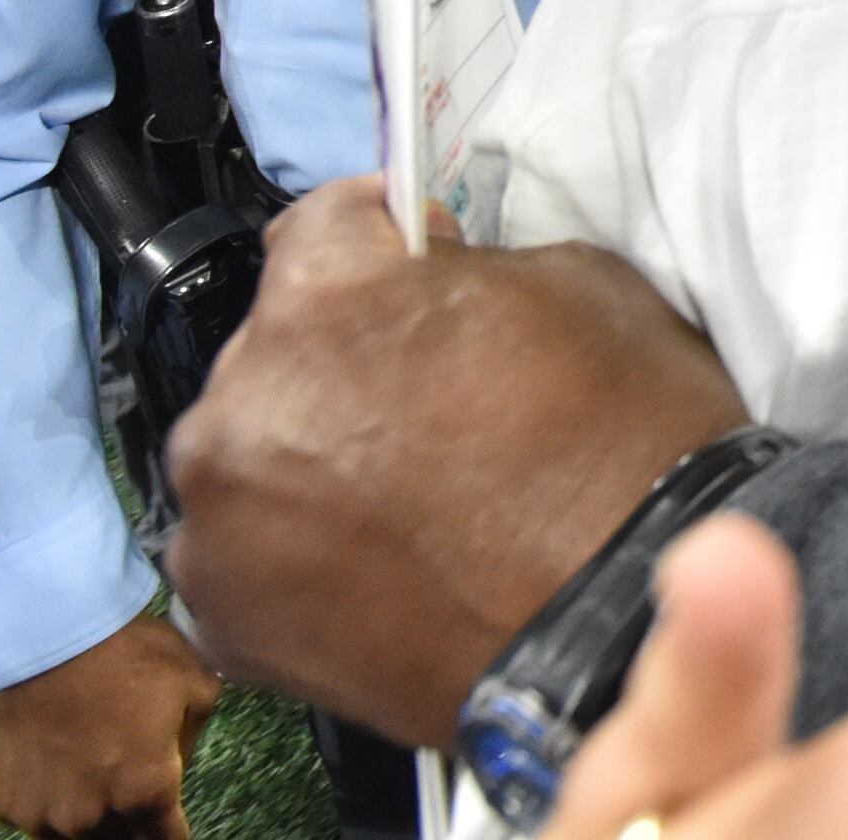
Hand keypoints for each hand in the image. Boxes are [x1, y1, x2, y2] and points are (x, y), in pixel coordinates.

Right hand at [0, 613, 217, 839]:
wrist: (50, 634)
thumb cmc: (130, 653)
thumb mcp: (197, 684)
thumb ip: (192, 739)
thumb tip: (175, 761)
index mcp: (144, 791)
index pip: (166, 838)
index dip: (171, 831)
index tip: (168, 823)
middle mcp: (90, 817)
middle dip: (131, 825)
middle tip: (130, 793)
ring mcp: (40, 815)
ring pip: (70, 834)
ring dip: (84, 818)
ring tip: (88, 781)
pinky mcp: (2, 803)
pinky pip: (29, 816)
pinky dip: (41, 801)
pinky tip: (49, 770)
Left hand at [164, 178, 748, 749]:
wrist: (627, 625)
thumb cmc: (624, 459)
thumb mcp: (582, 286)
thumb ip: (471, 267)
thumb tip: (428, 271)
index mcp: (326, 298)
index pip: (319, 223)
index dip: (379, 237)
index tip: (409, 259)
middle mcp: (245, 402)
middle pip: (279, 346)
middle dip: (347, 359)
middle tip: (435, 405)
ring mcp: (220, 520)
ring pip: (254, 453)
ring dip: (314, 458)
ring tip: (413, 500)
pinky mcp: (225, 618)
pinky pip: (246, 553)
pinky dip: (299, 552)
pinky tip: (386, 563)